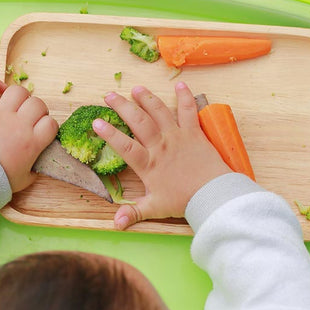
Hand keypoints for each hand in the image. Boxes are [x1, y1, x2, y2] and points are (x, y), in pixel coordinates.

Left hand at [0, 78, 57, 192]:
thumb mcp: (25, 178)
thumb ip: (35, 168)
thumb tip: (39, 161)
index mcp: (32, 142)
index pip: (51, 123)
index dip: (48, 126)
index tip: (41, 131)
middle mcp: (19, 124)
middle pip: (38, 104)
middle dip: (37, 110)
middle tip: (29, 119)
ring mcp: (0, 114)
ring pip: (18, 91)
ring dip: (20, 97)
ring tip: (15, 106)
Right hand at [93, 82, 230, 229]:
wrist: (213, 194)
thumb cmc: (184, 201)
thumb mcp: (155, 208)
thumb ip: (133, 213)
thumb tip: (115, 224)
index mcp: (148, 164)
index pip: (124, 146)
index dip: (109, 133)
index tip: (96, 122)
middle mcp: (160, 146)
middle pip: (138, 122)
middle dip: (122, 107)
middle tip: (109, 95)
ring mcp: (177, 137)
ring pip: (159, 112)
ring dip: (146, 98)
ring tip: (136, 88)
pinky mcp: (194, 133)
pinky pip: (188, 111)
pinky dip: (185, 97)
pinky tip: (180, 84)